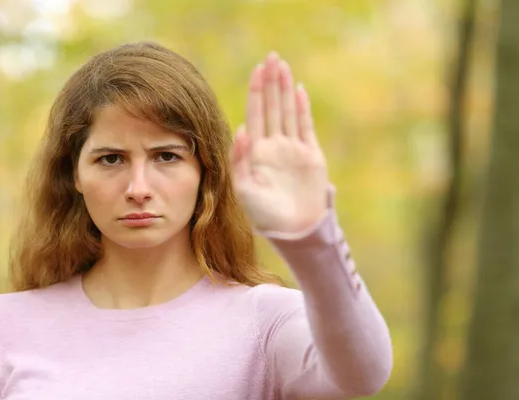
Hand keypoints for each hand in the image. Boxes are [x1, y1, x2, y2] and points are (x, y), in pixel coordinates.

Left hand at [230, 52, 329, 234]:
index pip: (255, 114)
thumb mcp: (243, 188)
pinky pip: (305, 127)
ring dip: (285, 89)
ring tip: (283, 66)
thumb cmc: (263, 213)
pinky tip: (299, 90)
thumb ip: (239, 159)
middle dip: (271, 82)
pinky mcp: (311, 155)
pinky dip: (302, 109)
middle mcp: (273, 145)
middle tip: (272, 57)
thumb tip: (240, 128)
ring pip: (287, 112)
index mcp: (255, 151)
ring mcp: (292, 149)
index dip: (256, 91)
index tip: (256, 69)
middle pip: (271, 107)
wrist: (292, 230)